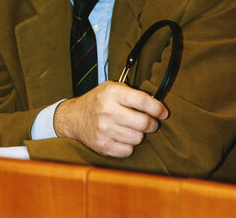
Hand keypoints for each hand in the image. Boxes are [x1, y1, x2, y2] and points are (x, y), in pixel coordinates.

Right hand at [53, 81, 167, 157]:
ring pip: (138, 138)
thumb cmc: (98, 101)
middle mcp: (108, 110)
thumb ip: (133, 94)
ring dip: (139, 135)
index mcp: (112, 93)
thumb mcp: (112, 88)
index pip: (142, 101)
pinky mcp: (103, 146)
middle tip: (149, 122)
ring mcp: (104, 129)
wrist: (74, 117)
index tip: (164, 112)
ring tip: (131, 128)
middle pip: (143, 123)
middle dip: (152, 124)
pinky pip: (128, 151)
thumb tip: (157, 106)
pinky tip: (122, 137)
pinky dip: (129, 146)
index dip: (157, 108)